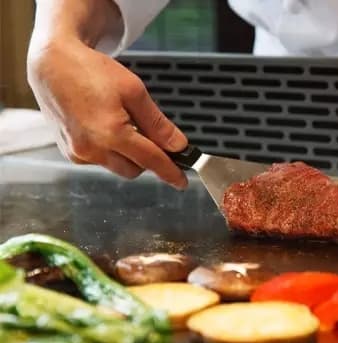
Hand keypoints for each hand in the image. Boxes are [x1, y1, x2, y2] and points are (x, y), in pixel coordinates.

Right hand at [27, 0, 187, 188]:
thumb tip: (178, 145)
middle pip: (135, 169)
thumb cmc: (92, 72)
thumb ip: (158, 124)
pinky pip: (99, 160)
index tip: (182, 181)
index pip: (151, 161)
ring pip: (117, 166)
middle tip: (151, 135)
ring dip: (128, 154)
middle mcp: (92, 149)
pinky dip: (109, 149)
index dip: (170, 172)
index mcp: (112, 133)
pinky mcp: (69, 151)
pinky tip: (104, 126)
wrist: (53, 64)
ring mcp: (78, 152)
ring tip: (122, 122)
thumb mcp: (134, 92)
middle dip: (147, 157)